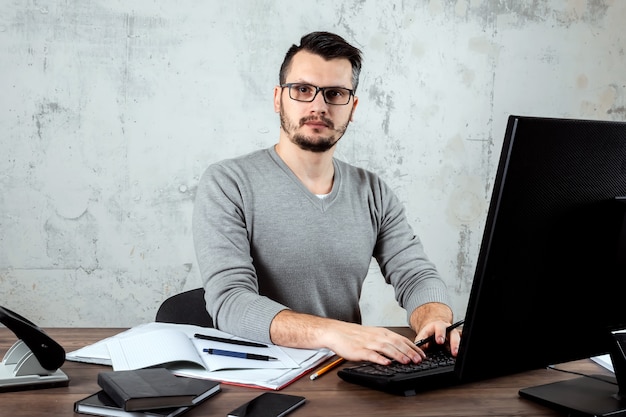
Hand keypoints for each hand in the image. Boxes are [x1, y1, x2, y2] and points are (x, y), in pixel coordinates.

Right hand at [270, 310, 425, 364]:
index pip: (401, 339)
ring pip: (386, 348)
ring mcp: (368, 343)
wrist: (336, 332)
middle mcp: (377, 336)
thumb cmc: (354, 335)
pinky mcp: (359, 350)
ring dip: (398, 355)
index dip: (413, 346)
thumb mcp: (372, 334)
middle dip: (409, 352)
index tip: (422, 353)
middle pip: (396, 344)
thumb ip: (385, 340)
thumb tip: (400, 348)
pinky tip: (387, 363)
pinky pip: (371, 355)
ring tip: (407, 361)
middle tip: (419, 359)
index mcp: (381, 332)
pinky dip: (380, 359)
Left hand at [410, 302, 460, 356]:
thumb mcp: (422, 336)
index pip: (439, 328)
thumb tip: (420, 350)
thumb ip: (420, 342)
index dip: (440, 334)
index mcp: (437, 326)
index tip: (439, 341)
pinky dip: (460, 349)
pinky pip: (461, 343)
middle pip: (453, 333)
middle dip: (453, 342)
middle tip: (453, 351)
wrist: (433, 331)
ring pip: (458, 338)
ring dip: (458, 347)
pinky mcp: (457, 340)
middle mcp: (448, 328)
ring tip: (456, 354)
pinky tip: (459, 355)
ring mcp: (454, 334)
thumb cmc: (427, 334)